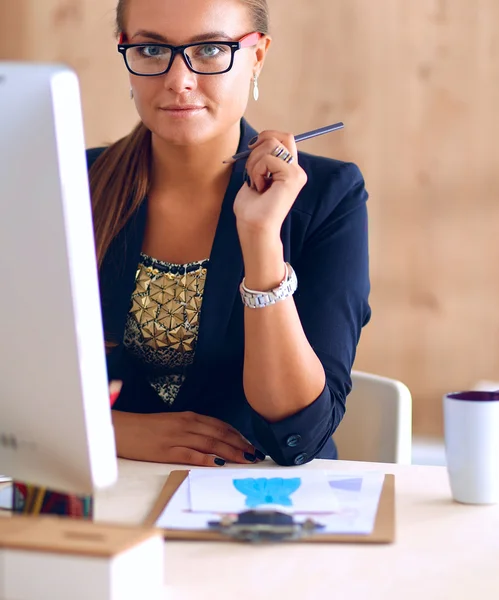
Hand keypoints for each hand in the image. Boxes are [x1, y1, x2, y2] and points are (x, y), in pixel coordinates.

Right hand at [112, 410, 263, 466]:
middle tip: (256, 455)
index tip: (251, 445)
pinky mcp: (166, 451)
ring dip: (231, 453)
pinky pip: (191, 455)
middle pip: (220, 435)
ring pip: (210, 444)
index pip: (220, 426)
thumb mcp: (172, 423)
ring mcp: (177, 437)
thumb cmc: (146, 428)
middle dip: (240, 445)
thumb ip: (192, 428)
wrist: (121, 429)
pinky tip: (220, 464)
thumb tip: (213, 440)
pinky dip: (207, 459)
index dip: (238, 436)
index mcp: (188, 417)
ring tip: (246, 460)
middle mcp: (186, 424)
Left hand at [233, 130, 307, 236]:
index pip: (283, 138)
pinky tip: (259, 187)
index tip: (251, 151)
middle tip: (252, 170)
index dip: (266, 137)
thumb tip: (257, 141)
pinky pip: (269, 159)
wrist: (253, 227)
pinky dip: (257, 171)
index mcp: (289, 169)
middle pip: (281, 137)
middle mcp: (296, 170)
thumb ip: (261, 159)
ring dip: (254, 163)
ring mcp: (297, 173)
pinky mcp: (293, 176)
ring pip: (271, 145)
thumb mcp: (254, 176)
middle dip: (258, 148)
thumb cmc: (251, 209)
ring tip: (256, 183)